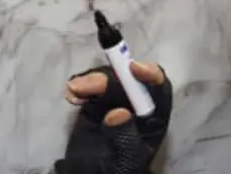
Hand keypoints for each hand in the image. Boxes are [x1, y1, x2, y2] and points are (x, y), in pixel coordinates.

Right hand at [54, 61, 172, 173]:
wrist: (94, 173)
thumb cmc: (119, 168)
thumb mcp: (126, 159)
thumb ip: (125, 137)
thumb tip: (118, 113)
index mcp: (154, 116)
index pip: (159, 89)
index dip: (150, 74)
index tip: (133, 67)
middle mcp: (137, 103)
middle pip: (128, 80)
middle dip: (107, 78)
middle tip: (84, 86)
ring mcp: (115, 99)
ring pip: (107, 79)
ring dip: (90, 80)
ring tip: (74, 90)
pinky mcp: (96, 100)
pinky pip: (89, 86)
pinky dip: (79, 86)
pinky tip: (72, 95)